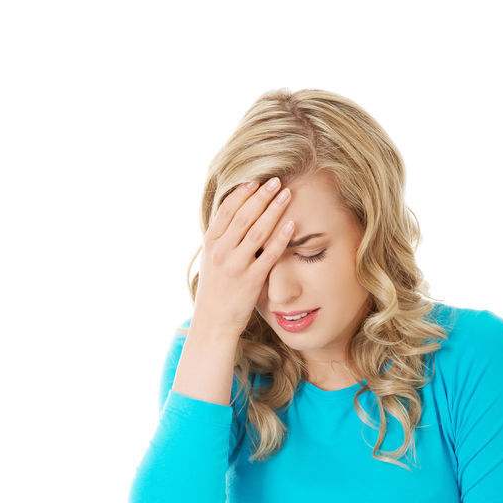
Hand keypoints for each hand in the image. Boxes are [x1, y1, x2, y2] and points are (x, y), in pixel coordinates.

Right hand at [193, 178, 294, 339]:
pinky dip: (280, 238)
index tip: (256, 180)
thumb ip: (222, 238)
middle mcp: (221, 252)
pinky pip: (268, 255)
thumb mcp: (211, 260)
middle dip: (261, 195)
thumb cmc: (215, 290)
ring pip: (257, 231)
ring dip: (273, 210)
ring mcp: (236, 266)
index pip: (227, 210)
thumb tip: (235, 215)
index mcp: (211, 243)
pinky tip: (291, 224)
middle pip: (244, 216)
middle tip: (276, 179)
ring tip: (286, 194)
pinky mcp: (250, 281)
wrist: (213, 323)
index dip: (242, 193)